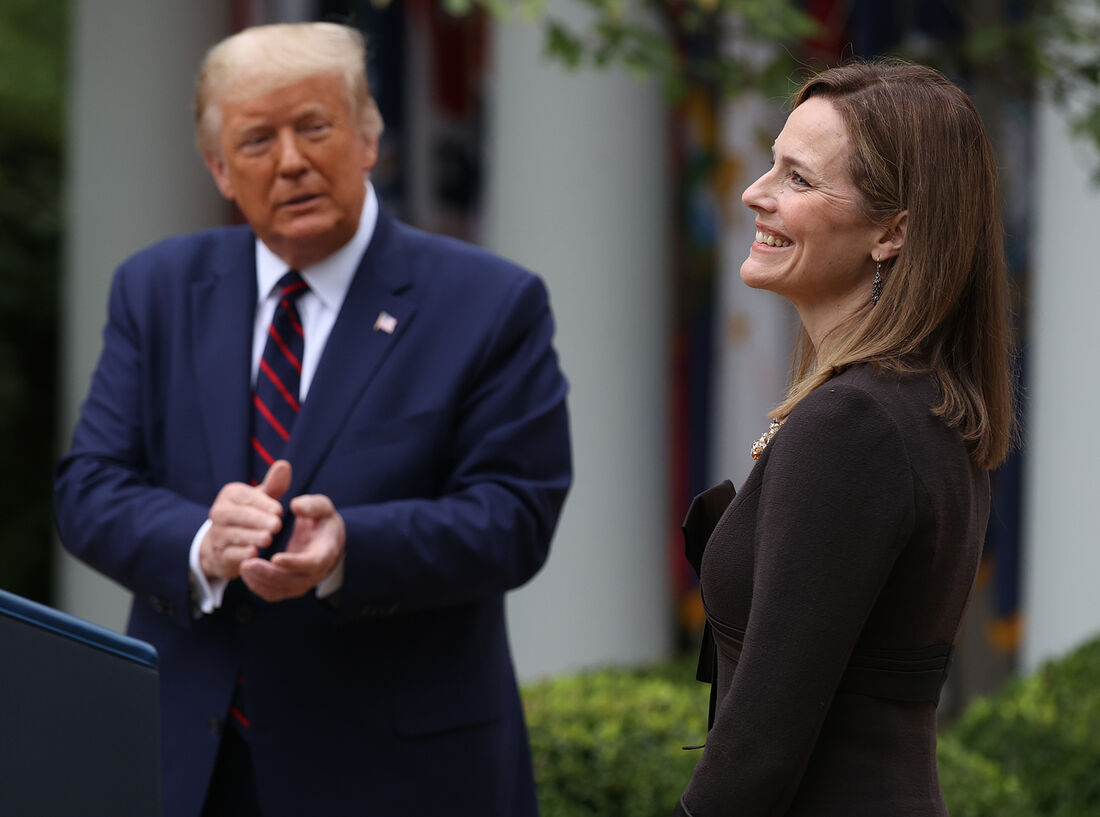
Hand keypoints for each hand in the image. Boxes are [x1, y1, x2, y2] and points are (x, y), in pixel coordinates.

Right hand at [199, 461, 289, 580]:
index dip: (263, 504)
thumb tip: (284, 464)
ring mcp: (217, 534)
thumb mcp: (260, 499)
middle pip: (238, 515)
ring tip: (268, 539)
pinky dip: (241, 554)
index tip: (279, 511)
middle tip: (277, 525)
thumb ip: (273, 485)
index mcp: (231, 495)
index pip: (247, 497)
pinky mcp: (219, 554)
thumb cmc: (249, 514)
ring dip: (251, 537)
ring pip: (234, 535)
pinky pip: (229, 553)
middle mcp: (220, 513)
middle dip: (258, 520)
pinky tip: (254, 555)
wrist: (222, 543)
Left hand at [239, 491, 345, 602]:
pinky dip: (258, 586)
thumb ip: (312, 505)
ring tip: (243, 565)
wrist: (327, 540)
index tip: (275, 557)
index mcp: (325, 553)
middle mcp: (316, 573)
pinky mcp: (291, 588)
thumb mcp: (323, 508)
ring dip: (260, 581)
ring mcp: (303, 583)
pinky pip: (273, 594)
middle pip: (292, 581)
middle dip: (268, 574)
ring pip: (280, 590)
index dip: (293, 562)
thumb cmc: (323, 521)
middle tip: (247, 563)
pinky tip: (246, 573)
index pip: (311, 563)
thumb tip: (296, 505)